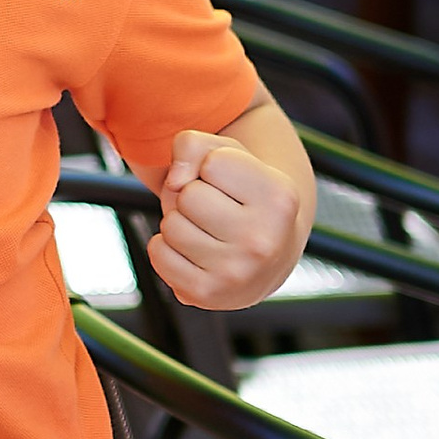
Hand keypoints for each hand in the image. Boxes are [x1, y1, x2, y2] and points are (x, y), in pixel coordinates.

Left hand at [148, 132, 308, 312]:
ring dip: (180, 222)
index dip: (214, 169)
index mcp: (280, 198)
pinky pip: (157, 253)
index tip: (234, 186)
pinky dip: (166, 247)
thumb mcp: (230, 155)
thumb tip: (174, 182)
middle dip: (193, 197)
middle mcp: (264, 240)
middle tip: (217, 211)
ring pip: (170, 225)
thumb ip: (193, 144)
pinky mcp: (205, 294)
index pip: (214, 163)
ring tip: (208, 232)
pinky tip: (194, 252)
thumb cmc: (244, 197)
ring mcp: (235, 273)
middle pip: (188, 196)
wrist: (266, 261)